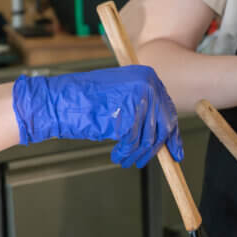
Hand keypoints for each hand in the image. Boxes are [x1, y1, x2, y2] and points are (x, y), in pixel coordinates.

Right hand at [12, 67, 183, 167]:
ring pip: (149, 138)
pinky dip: (126, 153)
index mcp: (148, 76)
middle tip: (142, 160)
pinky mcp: (129, 114)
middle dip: (155, 148)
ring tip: (125, 160)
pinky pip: (134, 142)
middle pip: (163, 125)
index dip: (172, 135)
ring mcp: (140, 98)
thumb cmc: (86, 101)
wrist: (60, 100)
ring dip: (138, 154)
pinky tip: (117, 156)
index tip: (175, 153)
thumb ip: (143, 108)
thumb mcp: (121, 97)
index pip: (168, 110)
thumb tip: (163, 132)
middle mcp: (148, 84)